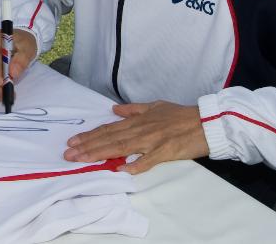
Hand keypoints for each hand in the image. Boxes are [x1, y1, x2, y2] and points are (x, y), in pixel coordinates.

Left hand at [64, 101, 208, 173]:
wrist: (206, 121)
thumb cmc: (181, 115)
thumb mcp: (155, 106)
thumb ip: (133, 109)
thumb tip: (114, 109)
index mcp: (138, 120)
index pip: (108, 129)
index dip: (89, 136)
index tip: (73, 142)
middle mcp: (141, 129)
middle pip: (109, 139)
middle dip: (87, 147)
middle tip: (69, 154)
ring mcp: (152, 141)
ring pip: (121, 147)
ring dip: (100, 154)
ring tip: (83, 160)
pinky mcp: (165, 152)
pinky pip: (148, 160)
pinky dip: (134, 165)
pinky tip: (120, 169)